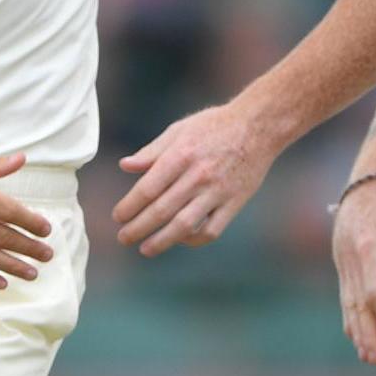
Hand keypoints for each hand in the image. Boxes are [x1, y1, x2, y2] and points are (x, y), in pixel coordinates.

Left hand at [112, 102, 275, 256]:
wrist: (258, 127)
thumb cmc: (213, 126)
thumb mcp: (178, 130)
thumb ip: (151, 152)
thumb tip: (124, 166)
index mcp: (180, 156)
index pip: (147, 189)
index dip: (129, 206)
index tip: (117, 217)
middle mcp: (198, 176)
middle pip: (162, 210)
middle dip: (138, 228)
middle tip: (123, 238)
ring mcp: (218, 192)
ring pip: (185, 225)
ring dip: (162, 241)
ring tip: (146, 249)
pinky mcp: (235, 202)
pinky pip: (212, 229)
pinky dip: (194, 240)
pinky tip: (180, 240)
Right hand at [333, 180, 375, 364]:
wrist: (366, 184)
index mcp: (368, 249)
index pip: (375, 290)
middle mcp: (350, 258)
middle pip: (357, 302)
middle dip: (366, 332)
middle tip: (374, 359)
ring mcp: (342, 261)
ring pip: (348, 301)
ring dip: (357, 330)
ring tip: (366, 356)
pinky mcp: (342, 263)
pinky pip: (345, 294)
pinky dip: (349, 316)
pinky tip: (353, 334)